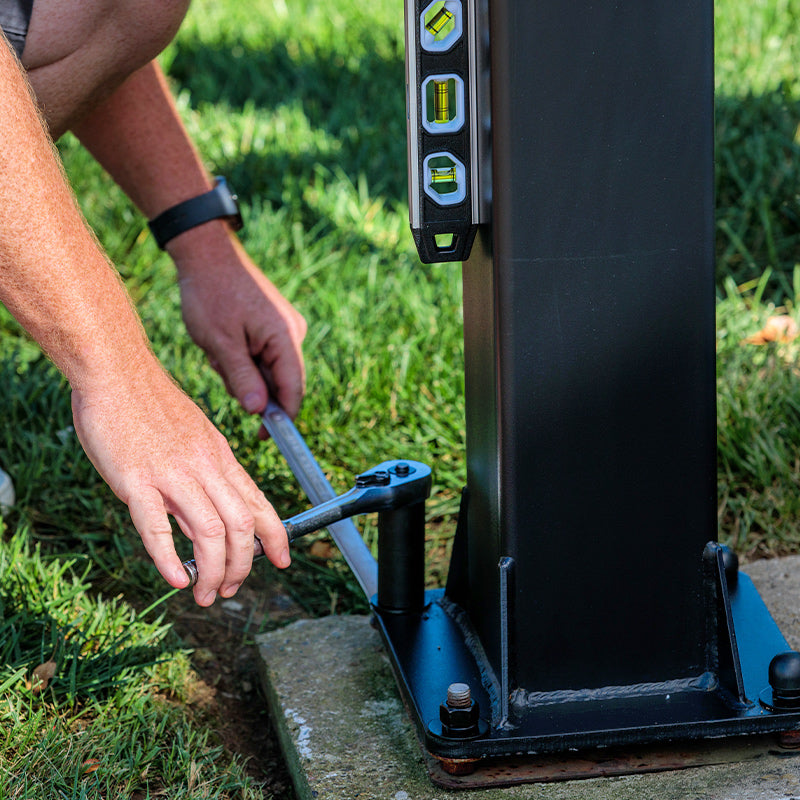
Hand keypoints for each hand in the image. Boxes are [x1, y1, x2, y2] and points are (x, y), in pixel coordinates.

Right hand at [70, 360, 289, 605]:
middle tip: (229, 590)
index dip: (276, 536)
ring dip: (213, 572)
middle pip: (241, 527)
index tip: (281, 560)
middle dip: (242, 566)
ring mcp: (172, 474)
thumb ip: (206, 472)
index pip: (259, 503)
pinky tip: (174, 579)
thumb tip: (212, 509)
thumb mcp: (194, 436)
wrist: (117, 370)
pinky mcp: (136, 480)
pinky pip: (157, 527)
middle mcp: (205, 467)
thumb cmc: (150, 404)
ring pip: (210, 532)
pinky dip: (169, 558)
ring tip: (205, 595)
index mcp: (220, 457)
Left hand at [172, 231, 306, 418]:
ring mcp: (284, 327)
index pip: (293, 390)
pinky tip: (223, 340)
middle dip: (250, 385)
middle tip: (220, 367)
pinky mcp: (273, 323)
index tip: (262, 436)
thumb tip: (258, 411)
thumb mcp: (220, 342)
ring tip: (217, 347)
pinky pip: (262, 353)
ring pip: (267, 368)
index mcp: (285, 338)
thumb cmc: (210, 294)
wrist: (206, 252)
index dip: (281, 418)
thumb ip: (242, 378)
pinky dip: (242, 355)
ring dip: (241, 369)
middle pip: (280, 381)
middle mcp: (292, 333)